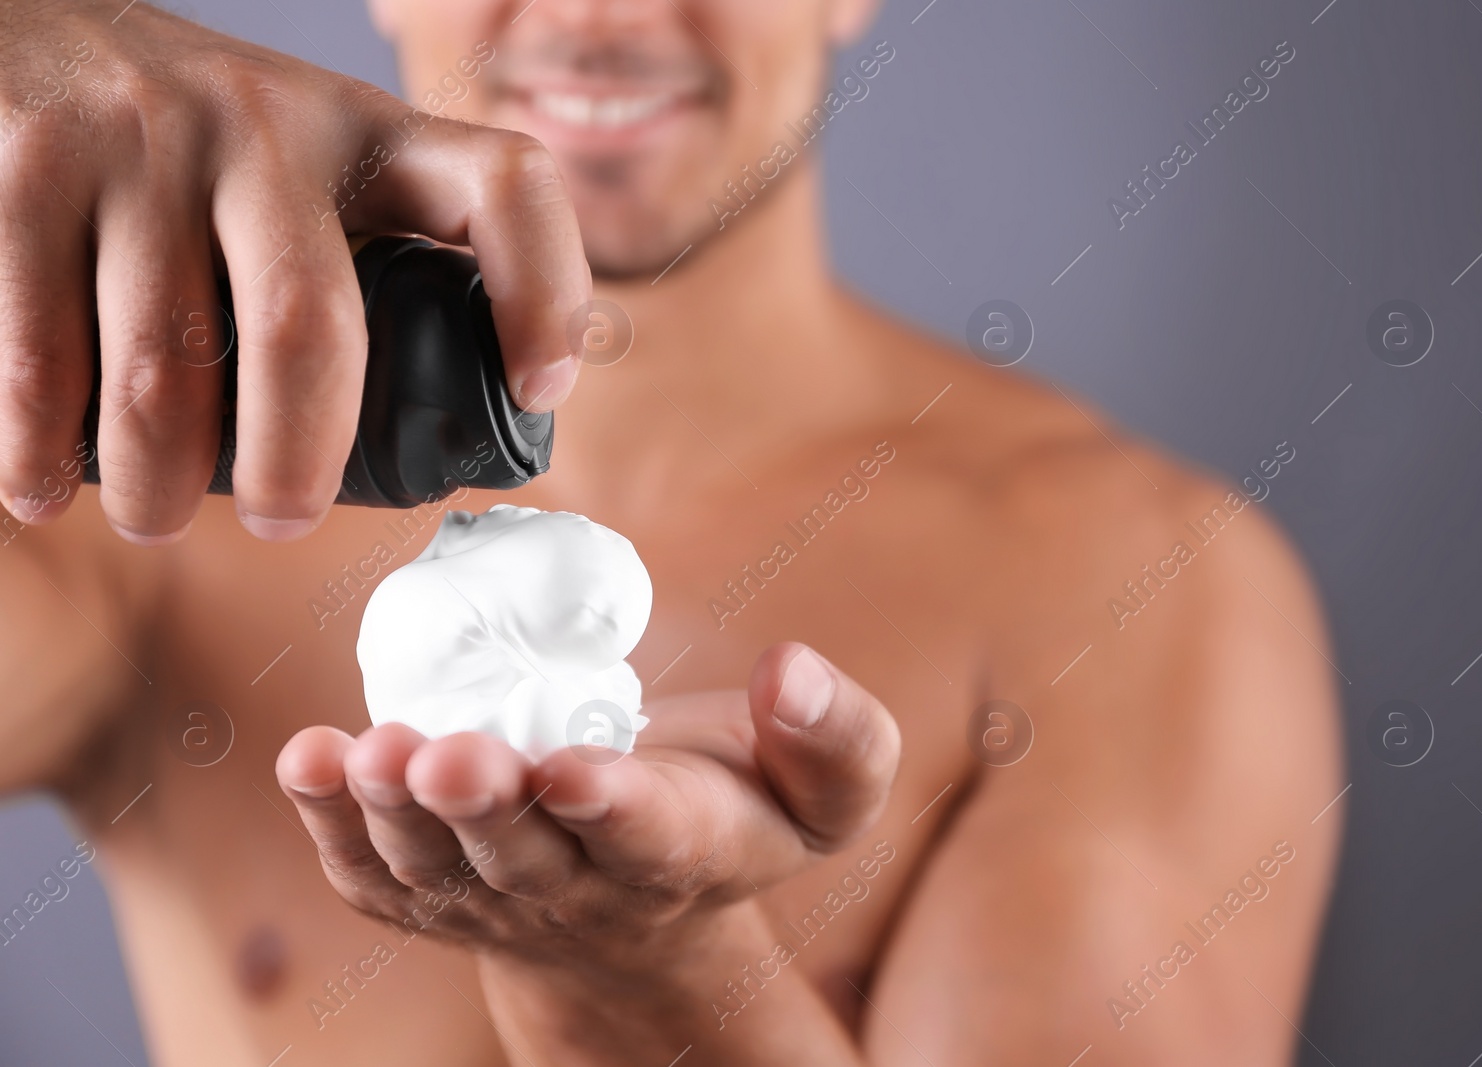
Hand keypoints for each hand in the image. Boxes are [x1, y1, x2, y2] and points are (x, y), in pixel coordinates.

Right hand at [0, 1, 588, 541]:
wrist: (25, 23)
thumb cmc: (196, 147)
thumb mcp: (307, 167)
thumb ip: (365, 257)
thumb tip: (429, 432)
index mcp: (369, 133)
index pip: (503, 185)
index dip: (546, 295)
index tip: (539, 389)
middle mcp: (269, 123)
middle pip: (308, 325)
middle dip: (296, 456)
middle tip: (285, 518)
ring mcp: (145, 138)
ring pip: (163, 364)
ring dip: (155, 478)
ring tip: (155, 518)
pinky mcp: (30, 161)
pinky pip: (40, 347)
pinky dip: (37, 444)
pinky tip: (42, 487)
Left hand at [274, 644, 900, 975]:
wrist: (643, 913)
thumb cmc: (732, 815)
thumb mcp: (826, 793)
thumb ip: (837, 738)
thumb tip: (793, 670)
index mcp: (685, 850)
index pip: (648, 836)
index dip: (610, 806)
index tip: (574, 771)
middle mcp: (583, 887)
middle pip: (524, 855)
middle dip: (483, 804)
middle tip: (449, 754)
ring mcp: (496, 898)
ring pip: (436, 866)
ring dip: (394, 812)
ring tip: (362, 755)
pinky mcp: (431, 895)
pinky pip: (375, 875)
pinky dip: (333, 827)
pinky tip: (308, 766)